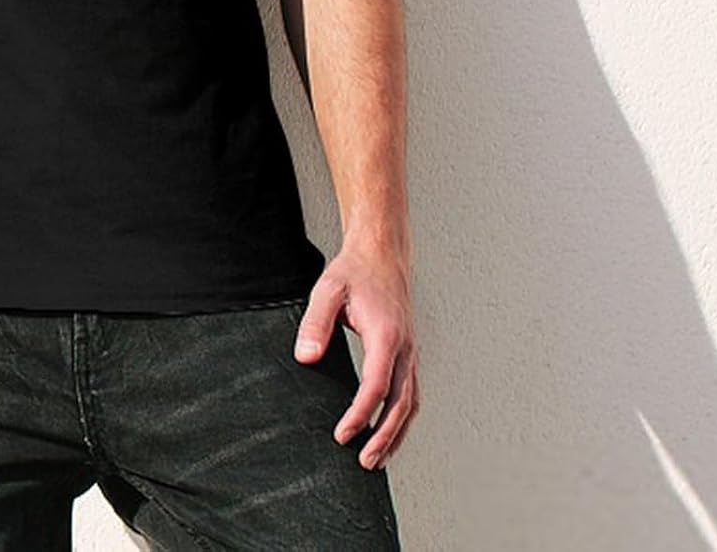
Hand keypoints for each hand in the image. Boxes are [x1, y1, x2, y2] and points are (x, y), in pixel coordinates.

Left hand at [292, 241, 419, 470]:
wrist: (382, 254)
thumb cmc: (354, 272)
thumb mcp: (327, 290)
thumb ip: (315, 324)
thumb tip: (305, 358)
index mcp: (387, 335)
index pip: (377, 386)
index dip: (360, 415)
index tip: (342, 435)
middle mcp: (405, 348)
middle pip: (401, 404)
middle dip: (384, 437)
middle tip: (364, 462)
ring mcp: (411, 352)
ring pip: (411, 403)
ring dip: (396, 434)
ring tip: (377, 460)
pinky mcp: (409, 353)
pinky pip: (411, 393)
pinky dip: (402, 418)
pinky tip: (388, 432)